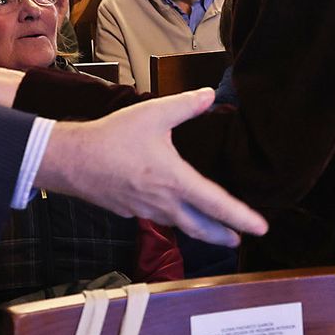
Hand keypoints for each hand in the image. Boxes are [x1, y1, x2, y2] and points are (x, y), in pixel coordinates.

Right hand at [37, 89, 268, 245]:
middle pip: (201, 228)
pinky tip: (171, 211)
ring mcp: (145, 211)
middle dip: (223, 235)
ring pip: (179, 226)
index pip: (217, 204)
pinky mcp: (129, 212)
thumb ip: (185, 105)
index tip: (262, 227)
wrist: (72, 160)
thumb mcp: (153, 114)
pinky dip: (173, 220)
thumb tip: (210, 95)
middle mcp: (163, 203)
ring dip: (199, 230)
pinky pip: (157, 219)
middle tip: (239, 240)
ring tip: (212, 230)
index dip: (242, 217)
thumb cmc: (112, 136)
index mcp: (175, 181)